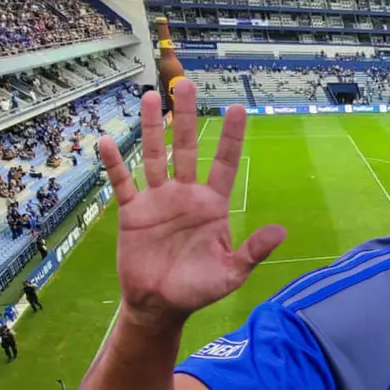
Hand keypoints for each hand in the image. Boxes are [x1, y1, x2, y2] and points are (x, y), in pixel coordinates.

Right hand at [99, 80, 285, 327]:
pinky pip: (123, 183)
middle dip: (187, 116)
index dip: (231, 137)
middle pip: (187, 147)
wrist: (160, 305)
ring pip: (154, 156)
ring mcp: (158, 200)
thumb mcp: (231, 273)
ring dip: (151, 127)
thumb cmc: (199, 289)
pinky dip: (116, 164)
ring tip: (150, 96)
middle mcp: (186, 194)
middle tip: (186, 84)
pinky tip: (109, 141)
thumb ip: (253, 251)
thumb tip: (281, 232)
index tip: (238, 108)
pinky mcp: (133, 212)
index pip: (225, 163)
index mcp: (212, 204)